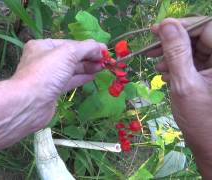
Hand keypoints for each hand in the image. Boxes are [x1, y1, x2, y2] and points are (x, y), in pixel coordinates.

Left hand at [13, 39, 105, 99]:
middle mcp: (43, 60)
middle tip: (106, 60)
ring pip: (70, 69)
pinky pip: (69, 81)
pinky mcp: (51, 91)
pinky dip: (81, 78)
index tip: (104, 50)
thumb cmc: (46, 72)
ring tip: (103, 67)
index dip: (87, 46)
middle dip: (88, 57)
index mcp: (42, 46)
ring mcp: (47, 77)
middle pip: (70, 56)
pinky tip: (92, 76)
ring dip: (87, 67)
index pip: (69, 43)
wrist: (30, 103)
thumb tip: (100, 48)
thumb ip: (86, 48)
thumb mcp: (68, 53)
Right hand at [148, 18, 211, 176]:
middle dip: (174, 41)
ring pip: (195, 48)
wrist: (211, 146)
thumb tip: (166, 25)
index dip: (181, 26)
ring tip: (157, 66)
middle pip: (200, 37)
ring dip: (173, 54)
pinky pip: (195, 61)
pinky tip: (165, 74)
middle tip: (152, 48)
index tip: (156, 30)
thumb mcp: (184, 84)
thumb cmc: (201, 119)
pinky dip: (178, 64)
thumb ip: (176, 52)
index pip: (206, 28)